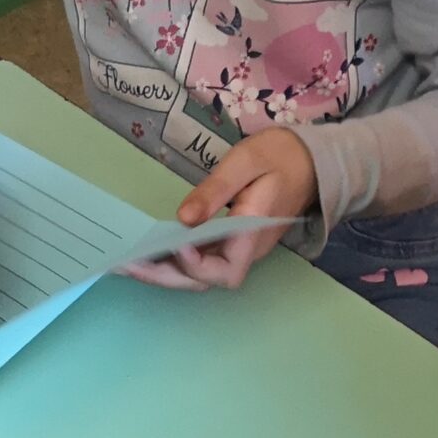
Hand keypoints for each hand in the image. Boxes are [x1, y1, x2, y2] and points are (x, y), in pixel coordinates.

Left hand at [122, 127, 316, 292]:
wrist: (309, 159)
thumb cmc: (279, 156)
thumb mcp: (246, 161)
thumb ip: (215, 191)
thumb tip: (182, 219)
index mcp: (254, 233)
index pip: (226, 271)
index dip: (198, 266)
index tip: (175, 244)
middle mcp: (247, 250)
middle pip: (207, 281)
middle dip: (167, 277)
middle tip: (128, 266)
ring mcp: (239, 249)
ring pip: (202, 275)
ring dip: (167, 272)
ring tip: (130, 263)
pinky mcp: (231, 242)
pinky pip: (203, 260)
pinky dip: (175, 260)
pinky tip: (150, 251)